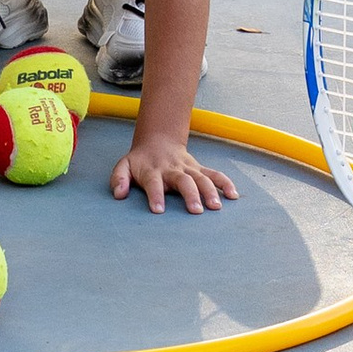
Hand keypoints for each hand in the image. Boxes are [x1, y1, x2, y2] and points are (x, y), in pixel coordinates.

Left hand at [110, 132, 238, 216]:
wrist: (157, 141)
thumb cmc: (140, 161)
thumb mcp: (123, 166)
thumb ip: (119, 179)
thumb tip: (119, 194)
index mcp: (152, 170)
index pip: (153, 183)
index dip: (155, 195)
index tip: (158, 210)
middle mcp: (172, 169)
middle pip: (183, 180)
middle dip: (190, 195)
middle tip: (196, 211)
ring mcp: (188, 168)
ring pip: (201, 177)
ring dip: (210, 191)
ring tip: (216, 207)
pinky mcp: (198, 168)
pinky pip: (214, 174)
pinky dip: (225, 183)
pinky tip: (233, 195)